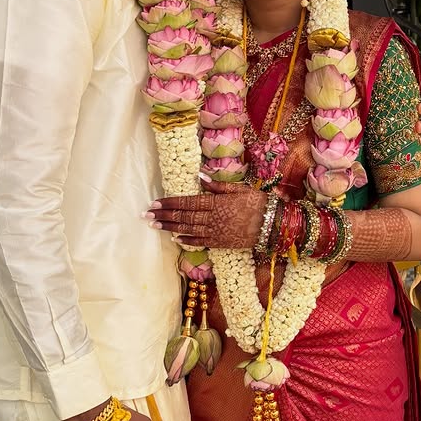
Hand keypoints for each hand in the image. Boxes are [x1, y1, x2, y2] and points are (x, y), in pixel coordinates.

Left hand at [146, 184, 266, 247]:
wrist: (273, 225)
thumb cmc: (259, 203)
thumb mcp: (241, 189)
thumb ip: (219, 186)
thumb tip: (200, 178)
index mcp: (217, 202)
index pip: (188, 202)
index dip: (170, 203)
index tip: (156, 202)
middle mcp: (214, 218)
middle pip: (184, 216)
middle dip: (164, 215)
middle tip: (147, 215)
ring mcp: (217, 231)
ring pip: (188, 229)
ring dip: (170, 227)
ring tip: (155, 225)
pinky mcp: (222, 242)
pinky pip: (201, 241)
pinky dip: (187, 240)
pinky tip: (176, 238)